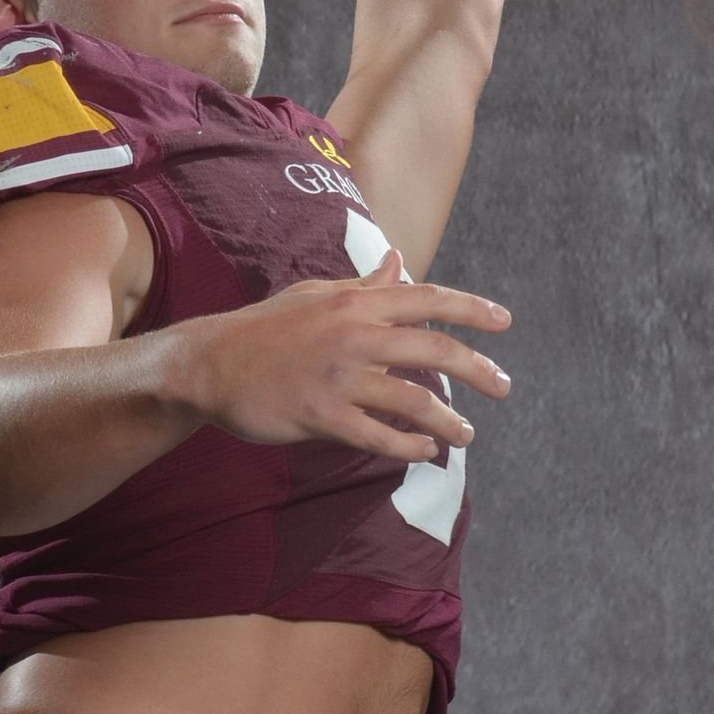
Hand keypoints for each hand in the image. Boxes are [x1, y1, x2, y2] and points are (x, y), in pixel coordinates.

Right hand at [174, 244, 511, 463]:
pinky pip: (376, 435)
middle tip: (504, 387)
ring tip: (468, 435)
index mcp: (354, 302)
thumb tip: (398, 261)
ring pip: (412, 400)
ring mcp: (337, 376)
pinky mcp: (319, 415)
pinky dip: (408, 447)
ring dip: (449, 421)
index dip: (471, 309)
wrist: (209, 363)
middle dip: (477, 369)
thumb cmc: (264, 329)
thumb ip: (362, 284)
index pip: (426, 298)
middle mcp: (353, 334)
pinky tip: (425, 453)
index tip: (504, 322)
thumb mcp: (315, 295)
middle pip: (433, 349)